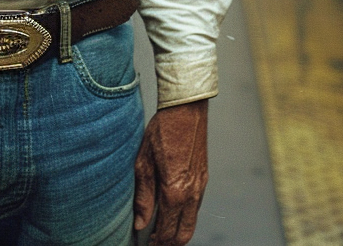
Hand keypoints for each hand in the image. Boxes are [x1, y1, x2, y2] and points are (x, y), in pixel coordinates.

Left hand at [133, 99, 208, 244]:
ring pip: (191, 223)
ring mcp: (200, 187)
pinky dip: (185, 217)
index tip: (144, 243)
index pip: (166, 231)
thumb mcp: (143, 162)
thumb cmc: (162, 131)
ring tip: (160, 231)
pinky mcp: (203, 179)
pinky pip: (196, 208)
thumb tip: (139, 222)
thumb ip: (143, 196)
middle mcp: (191, 194)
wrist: (185, 110)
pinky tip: (172, 211)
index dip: (154, 242)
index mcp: (174, 192)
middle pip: (183, 234)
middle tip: (153, 242)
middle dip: (168, 243)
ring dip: (178, 232)